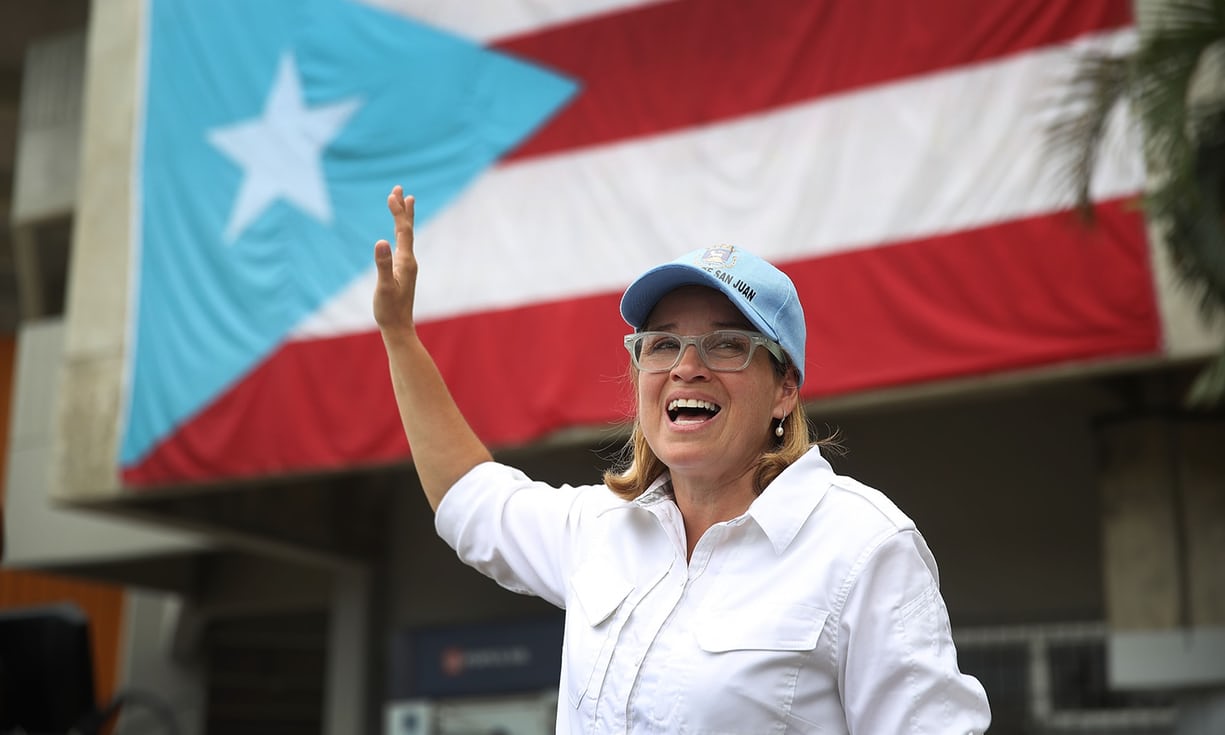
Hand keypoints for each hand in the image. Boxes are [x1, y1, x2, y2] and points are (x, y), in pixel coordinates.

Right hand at [373, 185, 417, 335]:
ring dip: (404, 219)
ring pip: (406, 236)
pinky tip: (398, 235)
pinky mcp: (402, 272)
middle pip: (407, 229)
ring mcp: (407, 266)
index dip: (398, 212)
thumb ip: (382, 264)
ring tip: (405, 203)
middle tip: (400, 189)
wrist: (398, 328)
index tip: (393, 194)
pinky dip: (400, 233)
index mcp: (406, 261)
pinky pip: (402, 246)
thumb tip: (380, 242)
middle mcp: (409, 261)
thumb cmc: (389, 310)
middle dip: (403, 209)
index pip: (403, 231)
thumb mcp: (384, 287)